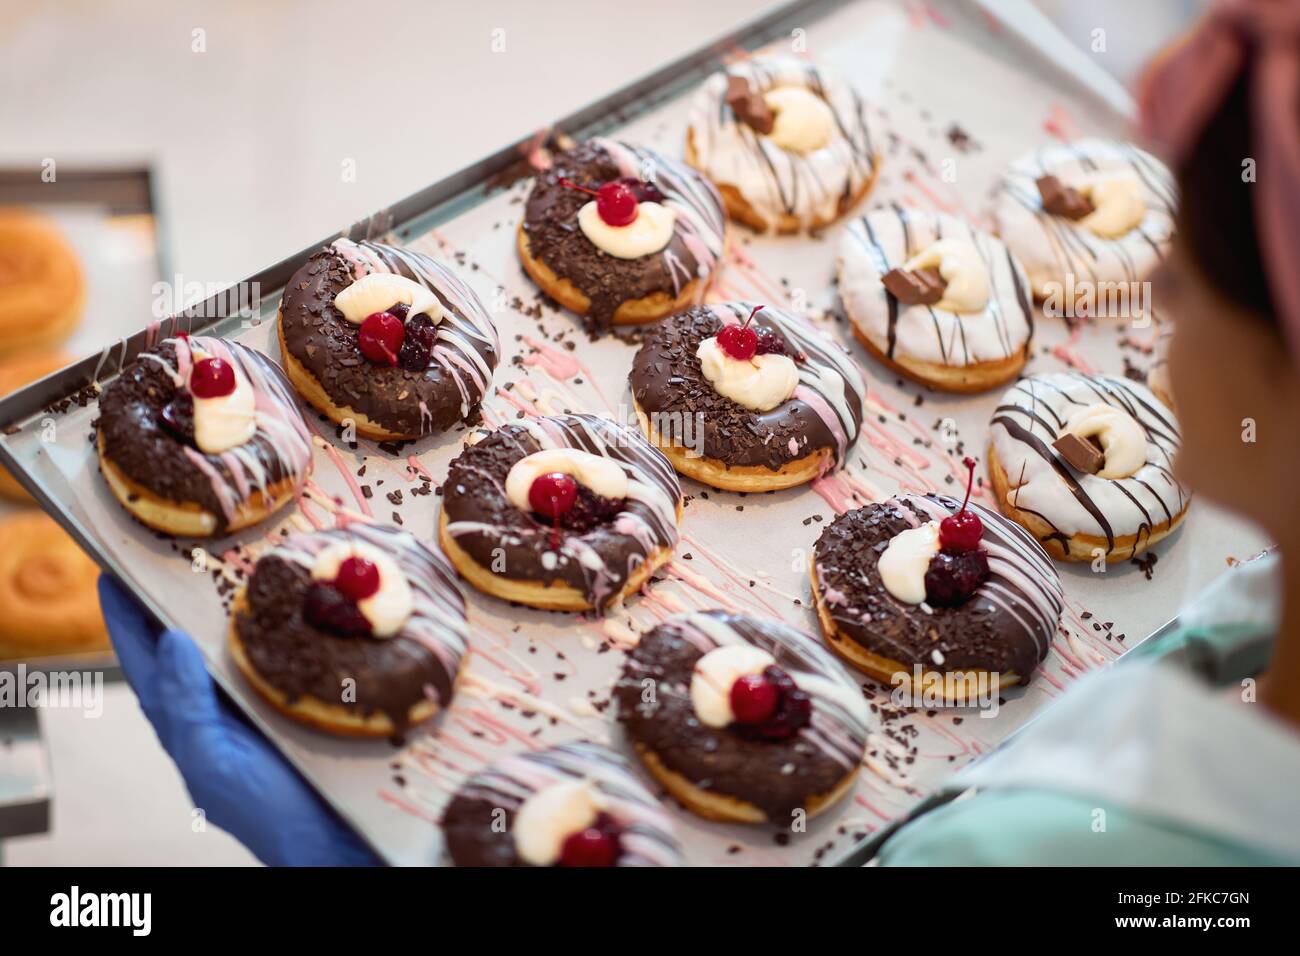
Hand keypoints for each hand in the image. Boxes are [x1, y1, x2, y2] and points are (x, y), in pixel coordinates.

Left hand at [98, 576, 380, 865]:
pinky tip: (292, 602)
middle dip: (177, 596)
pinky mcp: (294, 698)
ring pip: (233, 642)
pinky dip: (277, 625)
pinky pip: (279, 653)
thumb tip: (168, 640)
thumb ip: (185, 706)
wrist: (331, 837)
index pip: (141, 659)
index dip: (122, 615)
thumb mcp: (210, 763)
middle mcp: (215, 706)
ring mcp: (254, 701)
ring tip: (231, 561)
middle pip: (186, 640)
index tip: (111, 569)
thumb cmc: (264, 811)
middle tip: (179, 549)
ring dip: (230, 604)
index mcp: (183, 721)